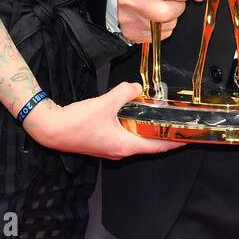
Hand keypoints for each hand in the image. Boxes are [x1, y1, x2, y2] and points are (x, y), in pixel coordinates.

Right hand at [23, 81, 186, 159]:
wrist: (51, 130)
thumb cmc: (76, 122)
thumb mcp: (105, 103)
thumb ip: (124, 93)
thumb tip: (136, 87)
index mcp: (125, 146)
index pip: (157, 146)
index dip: (174, 142)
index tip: (187, 137)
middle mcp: (119, 151)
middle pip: (147, 144)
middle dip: (161, 133)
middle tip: (172, 120)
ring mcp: (109, 149)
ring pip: (134, 140)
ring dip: (144, 130)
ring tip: (154, 115)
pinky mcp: (101, 143)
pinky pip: (123, 137)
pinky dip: (131, 128)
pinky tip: (130, 115)